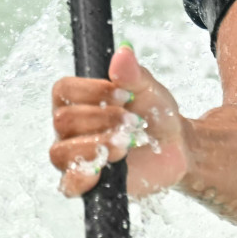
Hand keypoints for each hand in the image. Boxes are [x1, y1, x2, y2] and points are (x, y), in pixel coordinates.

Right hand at [49, 44, 189, 198]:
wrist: (175, 146)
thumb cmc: (154, 114)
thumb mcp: (148, 89)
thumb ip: (132, 73)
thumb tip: (123, 53)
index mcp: (77, 100)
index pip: (64, 90)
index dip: (91, 92)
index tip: (124, 95)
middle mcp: (69, 128)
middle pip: (63, 121)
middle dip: (101, 120)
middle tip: (132, 122)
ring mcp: (74, 156)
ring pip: (61, 151)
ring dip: (96, 145)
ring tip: (126, 143)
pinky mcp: (86, 183)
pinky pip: (68, 184)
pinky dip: (83, 177)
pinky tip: (106, 167)